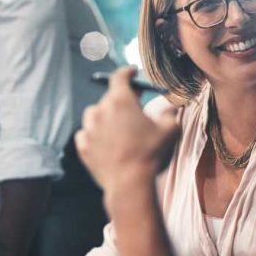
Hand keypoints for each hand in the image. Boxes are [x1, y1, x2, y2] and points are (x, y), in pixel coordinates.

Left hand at [75, 67, 179, 195]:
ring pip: (94, 114)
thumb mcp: (170, 130)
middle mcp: (100, 110)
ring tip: (118, 126)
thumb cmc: (151, 153)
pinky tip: (104, 140)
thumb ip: (170, 114)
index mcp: (120, 100)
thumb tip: (172, 107)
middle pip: (109, 97)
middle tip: (134, 105)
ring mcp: (89, 129)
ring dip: (105, 115)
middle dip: (122, 98)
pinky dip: (94, 133)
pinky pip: (86, 133)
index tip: (132, 71)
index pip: (120, 77)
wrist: (130, 183)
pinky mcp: (83, 146)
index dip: (127, 72)